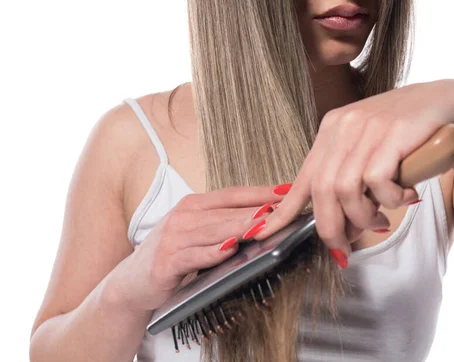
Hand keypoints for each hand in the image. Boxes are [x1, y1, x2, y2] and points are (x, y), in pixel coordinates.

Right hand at [107, 186, 283, 311]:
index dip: (260, 191)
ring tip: (265, 224)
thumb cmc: (171, 256)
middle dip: (258, 208)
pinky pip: (193, 256)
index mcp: (193, 205)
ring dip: (241, 227)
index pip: (232, 194)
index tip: (287, 191)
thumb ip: (223, 224)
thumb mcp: (197, 234)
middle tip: (286, 207)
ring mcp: (172, 238)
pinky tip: (230, 250)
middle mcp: (182, 216)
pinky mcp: (165, 263)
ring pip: (214, 230)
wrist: (132, 283)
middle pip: (227, 209)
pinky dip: (212, 253)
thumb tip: (265, 218)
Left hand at [254, 79, 453, 264]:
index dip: (285, 211)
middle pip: (322, 190)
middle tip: (346, 245)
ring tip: (382, 220)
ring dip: (365, 217)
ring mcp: (367, 127)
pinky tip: (406, 196)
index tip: (268, 234)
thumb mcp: (368, 155)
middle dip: (332, 227)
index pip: (302, 177)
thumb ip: (348, 182)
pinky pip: (378, 183)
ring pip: (347, 190)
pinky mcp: (392, 134)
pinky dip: (391, 201)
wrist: (449, 107)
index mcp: (331, 130)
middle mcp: (344, 126)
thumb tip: (336, 228)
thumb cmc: (406, 140)